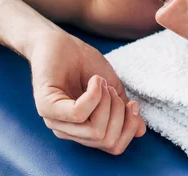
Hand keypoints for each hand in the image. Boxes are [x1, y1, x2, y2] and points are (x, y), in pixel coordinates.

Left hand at [30, 32, 145, 154]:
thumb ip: (123, 109)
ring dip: (106, 102)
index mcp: (83, 130)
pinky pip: (79, 114)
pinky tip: (95, 80)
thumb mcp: (111, 86)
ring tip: (100, 82)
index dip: (129, 128)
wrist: (60, 40)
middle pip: (107, 140)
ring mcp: (55, 121)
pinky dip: (94, 96)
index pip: (114, 147)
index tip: (132, 104)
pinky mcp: (46, 107)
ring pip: (95, 130)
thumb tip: (140, 131)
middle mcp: (69, 131)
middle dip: (119, 112)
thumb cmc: (83, 62)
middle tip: (111, 89)